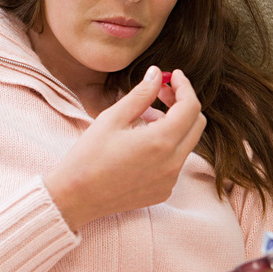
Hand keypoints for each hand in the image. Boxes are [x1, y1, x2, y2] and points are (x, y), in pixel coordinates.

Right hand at [43, 66, 205, 230]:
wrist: (75, 197)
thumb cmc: (88, 156)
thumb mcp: (112, 118)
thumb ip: (140, 94)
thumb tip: (155, 74)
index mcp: (160, 141)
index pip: (190, 107)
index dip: (183, 86)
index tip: (171, 75)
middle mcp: (172, 163)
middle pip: (196, 124)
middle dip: (182, 104)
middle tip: (159, 93)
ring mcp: (170, 180)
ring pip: (186, 143)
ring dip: (172, 125)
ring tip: (142, 119)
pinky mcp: (163, 190)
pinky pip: (175, 161)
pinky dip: (166, 146)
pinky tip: (140, 143)